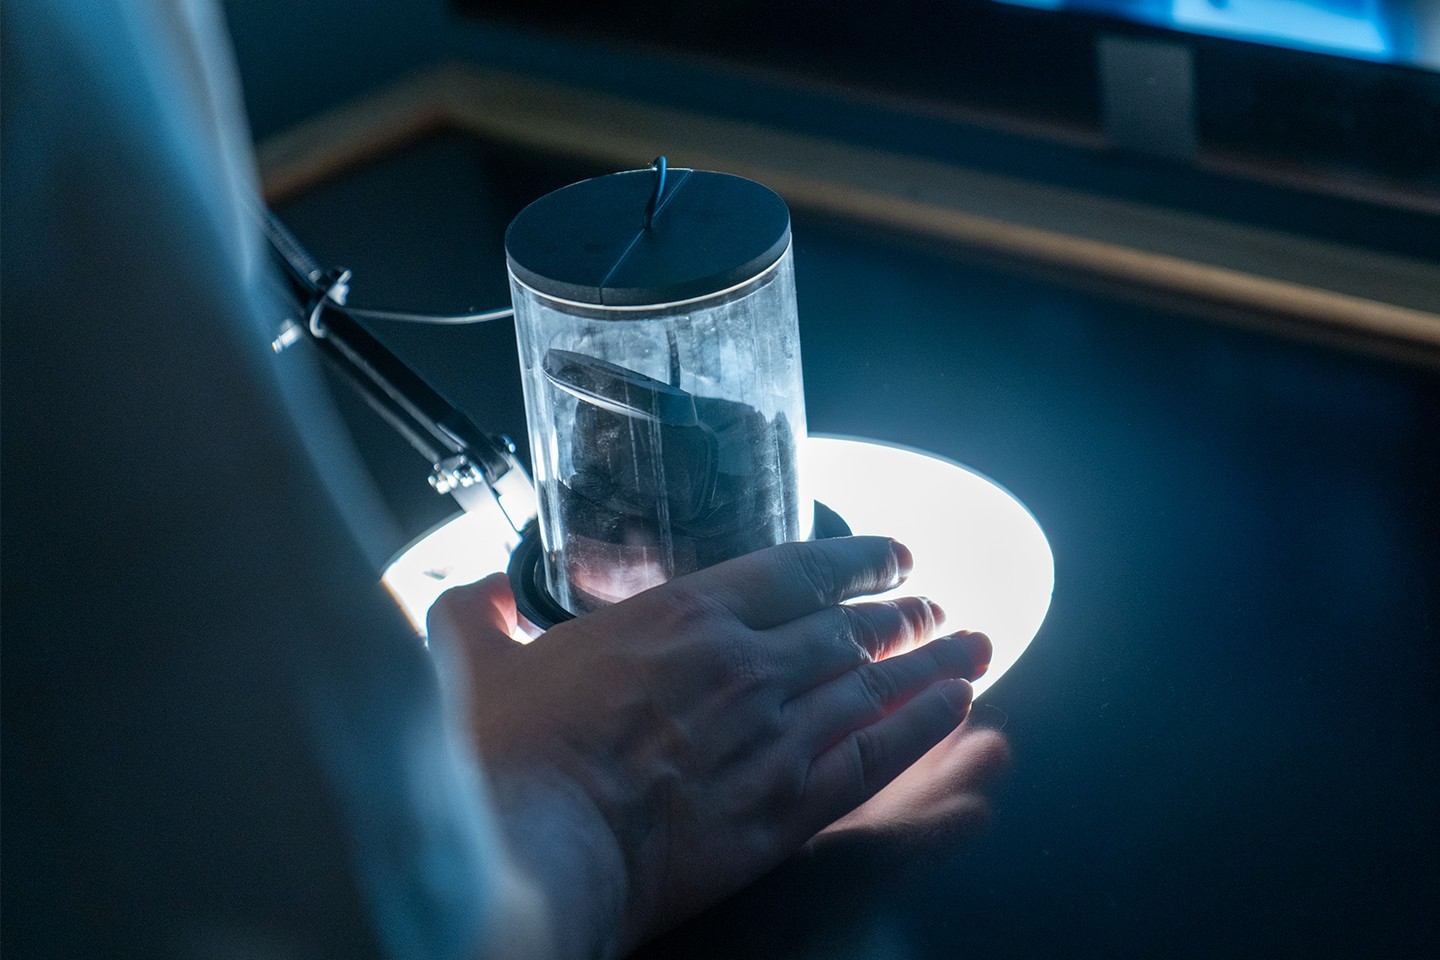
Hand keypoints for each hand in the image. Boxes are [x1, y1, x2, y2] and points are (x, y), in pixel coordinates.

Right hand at [428, 537, 992, 958]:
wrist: (532, 851)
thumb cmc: (503, 759)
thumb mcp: (476, 665)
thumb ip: (477, 618)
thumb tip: (475, 596)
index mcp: (683, 618)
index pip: (796, 568)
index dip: (856, 557)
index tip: (892, 555)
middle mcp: (746, 665)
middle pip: (849, 627)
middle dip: (901, 615)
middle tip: (934, 608)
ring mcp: (774, 737)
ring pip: (876, 686)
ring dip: (930, 663)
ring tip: (971, 647)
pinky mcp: (784, 809)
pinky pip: (876, 757)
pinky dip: (923, 727)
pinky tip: (958, 710)